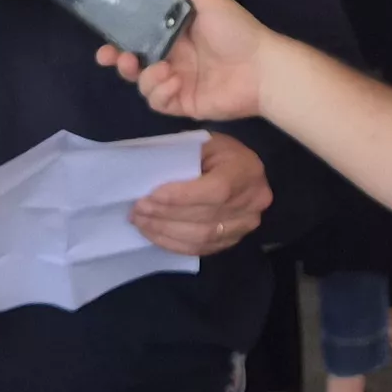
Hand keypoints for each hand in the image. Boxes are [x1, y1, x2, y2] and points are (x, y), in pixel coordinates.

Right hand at [96, 0, 270, 122]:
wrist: (262, 69)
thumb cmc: (237, 31)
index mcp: (174, 35)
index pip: (138, 37)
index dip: (119, 38)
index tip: (105, 39)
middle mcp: (172, 59)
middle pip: (134, 64)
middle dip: (120, 62)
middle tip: (114, 57)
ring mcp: (176, 83)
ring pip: (143, 85)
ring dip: (146, 78)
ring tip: (165, 70)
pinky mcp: (183, 104)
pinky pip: (159, 102)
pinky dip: (162, 92)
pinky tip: (176, 82)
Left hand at [130, 131, 272, 256]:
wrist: (242, 168)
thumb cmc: (219, 151)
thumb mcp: (204, 143)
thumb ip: (183, 159)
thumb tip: (149, 180)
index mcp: (247, 170)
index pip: (216, 190)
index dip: (181, 197)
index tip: (150, 197)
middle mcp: (254, 201)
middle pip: (206, 217)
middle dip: (165, 215)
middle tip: (137, 210)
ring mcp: (247, 224)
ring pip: (202, 237)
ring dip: (165, 232)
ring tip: (140, 222)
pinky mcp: (236, 239)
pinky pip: (202, 249)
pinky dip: (174, 244)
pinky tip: (155, 235)